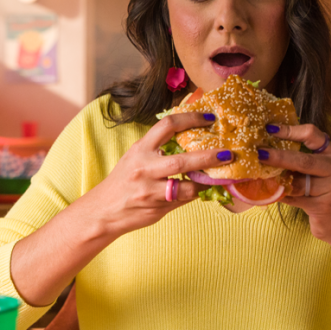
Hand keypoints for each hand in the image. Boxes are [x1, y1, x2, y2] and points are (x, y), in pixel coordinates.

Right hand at [82, 112, 231, 236]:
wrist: (102, 211)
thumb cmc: (123, 181)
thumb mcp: (136, 157)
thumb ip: (159, 149)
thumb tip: (191, 142)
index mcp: (140, 149)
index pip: (167, 126)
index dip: (191, 118)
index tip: (209, 118)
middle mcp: (145, 168)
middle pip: (181, 161)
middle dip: (208, 157)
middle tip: (228, 153)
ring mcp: (150, 191)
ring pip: (187, 187)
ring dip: (206, 182)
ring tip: (222, 176)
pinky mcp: (157, 208)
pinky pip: (184, 200)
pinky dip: (196, 194)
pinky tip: (204, 189)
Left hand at [259, 124, 330, 243]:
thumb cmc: (327, 193)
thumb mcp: (322, 171)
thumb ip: (303, 160)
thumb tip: (270, 148)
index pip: (312, 135)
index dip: (290, 130)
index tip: (270, 128)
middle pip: (303, 161)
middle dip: (278, 157)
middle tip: (259, 153)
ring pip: (297, 183)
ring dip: (276, 180)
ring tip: (259, 175)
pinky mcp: (324, 207)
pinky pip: (294, 199)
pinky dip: (280, 195)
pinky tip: (270, 193)